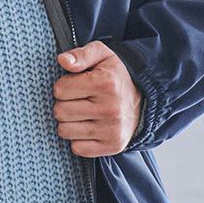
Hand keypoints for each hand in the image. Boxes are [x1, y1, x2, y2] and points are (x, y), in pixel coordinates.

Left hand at [53, 41, 142, 155]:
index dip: (63, 86)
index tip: (76, 86)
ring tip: (83, 114)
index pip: (60, 89)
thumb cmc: (115, 77)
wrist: (143, 101)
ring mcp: (112, 130)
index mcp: (105, 83)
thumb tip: (63, 60)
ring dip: (69, 123)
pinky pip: (77, 148)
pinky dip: (78, 139)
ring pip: (65, 131)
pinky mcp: (112, 146)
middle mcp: (110, 108)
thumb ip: (81, 54)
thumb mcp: (102, 55)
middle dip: (64, 105)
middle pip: (60, 112)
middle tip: (79, 101)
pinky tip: (89, 128)